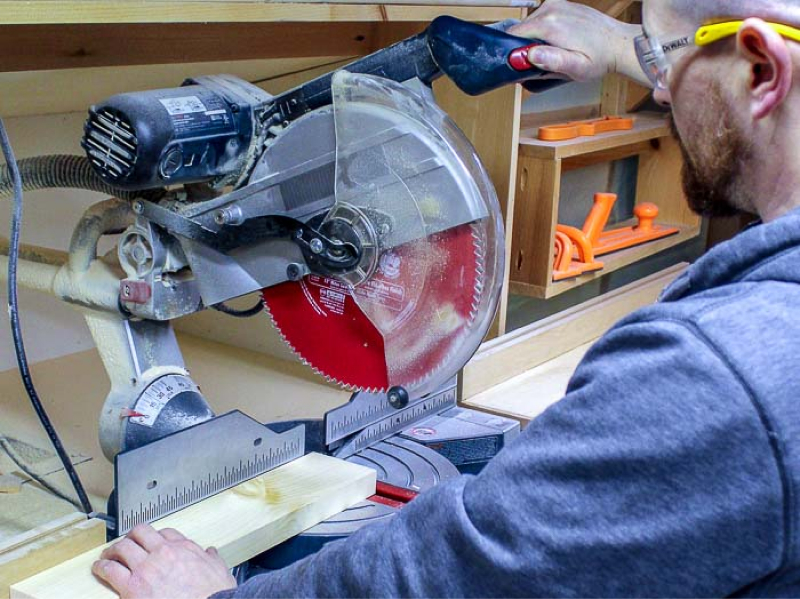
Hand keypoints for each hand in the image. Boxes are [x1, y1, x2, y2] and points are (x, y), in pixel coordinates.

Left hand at [92, 524, 236, 598]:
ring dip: (113, 549)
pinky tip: (99, 568)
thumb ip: (212, 559)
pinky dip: (101, 567)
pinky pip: (111, 570)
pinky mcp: (132, 585)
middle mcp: (163, 553)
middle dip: (131, 536)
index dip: (156, 536)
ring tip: (107, 554)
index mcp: (184, 548)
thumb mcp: (219, 571)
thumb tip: (211, 553)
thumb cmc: (213, 595)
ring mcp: (146, 567)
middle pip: (140, 533)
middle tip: (126, 542)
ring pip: (122, 547)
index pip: (165, 533)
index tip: (152, 541)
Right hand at [508, 0, 647, 84]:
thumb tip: (530, 55)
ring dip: (535, 38)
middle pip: (521, 29)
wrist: (619, 43)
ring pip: (531, 24)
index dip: (514, 51)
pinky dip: (544, 30)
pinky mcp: (562, 4)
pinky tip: (559, 40)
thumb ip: (552, 61)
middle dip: (525, 45)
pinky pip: (541, 18)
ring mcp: (556, 4)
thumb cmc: (600, 58)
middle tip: (543, 60)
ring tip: (554, 50)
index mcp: (550, 24)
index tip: (523, 63)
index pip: (514, 34)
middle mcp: (551, 9)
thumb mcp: (577, 68)